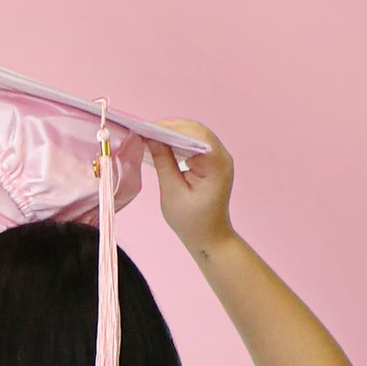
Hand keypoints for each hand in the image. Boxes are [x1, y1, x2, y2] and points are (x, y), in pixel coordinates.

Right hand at [148, 120, 236, 254]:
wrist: (210, 238)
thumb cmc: (191, 222)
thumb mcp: (172, 192)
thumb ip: (163, 162)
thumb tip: (151, 138)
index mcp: (215, 164)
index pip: (193, 134)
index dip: (170, 127)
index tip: (147, 128)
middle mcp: (222, 156)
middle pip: (195, 130)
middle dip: (170, 127)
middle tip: (144, 130)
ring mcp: (219, 157)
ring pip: (195, 134)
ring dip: (173, 133)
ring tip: (150, 136)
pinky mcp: (213, 161)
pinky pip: (195, 143)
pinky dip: (179, 141)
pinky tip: (163, 144)